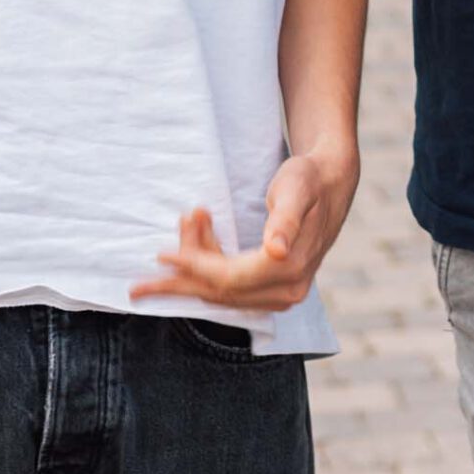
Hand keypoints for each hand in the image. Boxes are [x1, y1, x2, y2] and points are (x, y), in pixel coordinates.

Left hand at [131, 147, 359, 315]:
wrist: (329, 182)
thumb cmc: (308, 179)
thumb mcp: (295, 190)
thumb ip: (285, 221)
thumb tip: (276, 252)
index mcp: (290, 267)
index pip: (229, 278)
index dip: (194, 268)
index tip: (162, 256)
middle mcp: (288, 289)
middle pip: (221, 293)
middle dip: (183, 276)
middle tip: (143, 276)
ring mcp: (282, 293)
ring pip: (222, 293)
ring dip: (194, 268)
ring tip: (184, 224)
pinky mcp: (273, 289)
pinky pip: (231, 288)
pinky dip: (208, 268)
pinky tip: (198, 240)